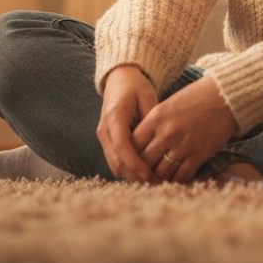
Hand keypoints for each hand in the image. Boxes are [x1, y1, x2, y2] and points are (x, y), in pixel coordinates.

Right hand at [96, 64, 158, 182]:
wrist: (119, 79)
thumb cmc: (136, 86)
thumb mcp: (147, 97)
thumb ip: (151, 120)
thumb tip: (160, 144)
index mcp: (114, 116)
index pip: (122, 147)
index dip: (135, 164)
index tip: (150, 175)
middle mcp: (104, 129)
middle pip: (116, 161)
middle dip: (134, 175)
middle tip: (156, 183)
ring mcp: (103, 137)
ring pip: (114, 165)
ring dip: (131, 176)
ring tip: (153, 182)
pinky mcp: (106, 141)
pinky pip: (115, 161)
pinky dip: (128, 170)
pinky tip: (144, 174)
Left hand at [132, 75, 237, 184]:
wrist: (225, 96)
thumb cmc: (196, 98)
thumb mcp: (169, 105)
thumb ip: (153, 124)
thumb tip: (139, 145)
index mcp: (156, 117)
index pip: (133, 144)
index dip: (131, 155)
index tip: (133, 160)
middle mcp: (167, 132)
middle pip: (145, 161)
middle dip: (143, 170)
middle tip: (143, 175)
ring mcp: (183, 145)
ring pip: (161, 173)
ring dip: (159, 178)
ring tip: (158, 179)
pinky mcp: (198, 155)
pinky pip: (181, 176)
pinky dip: (176, 180)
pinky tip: (175, 178)